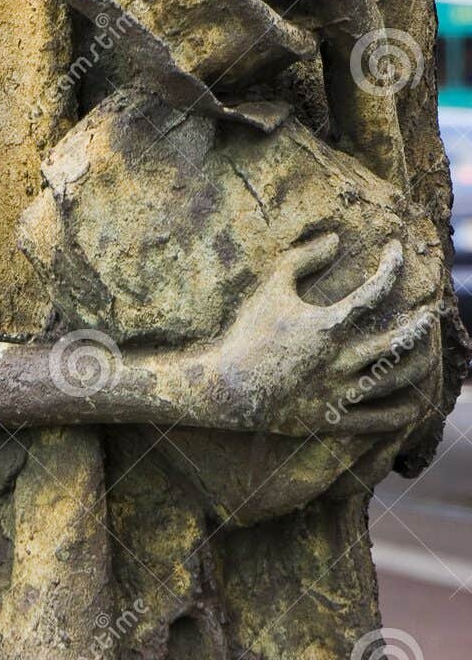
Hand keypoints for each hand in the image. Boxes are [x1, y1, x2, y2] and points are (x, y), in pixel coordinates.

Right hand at [202, 229, 416, 433]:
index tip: (397, 251)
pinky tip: (415, 404)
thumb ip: (303, 258)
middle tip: (431, 312)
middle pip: (396, 341)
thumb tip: (335, 239)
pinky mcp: (333, 418)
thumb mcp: (272, 286)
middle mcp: (339, 360)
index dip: (391, 267)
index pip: (373, 292)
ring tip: (427, 351)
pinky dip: (402, 412)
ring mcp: (338, 392)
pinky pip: (379, 420)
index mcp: (326, 325)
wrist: (228, 387)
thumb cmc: (249, 332)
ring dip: (418, 364)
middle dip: (421, 324)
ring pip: (394, 380)